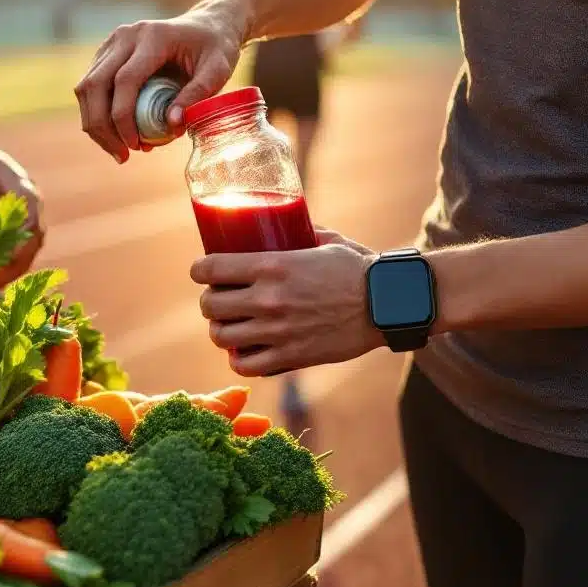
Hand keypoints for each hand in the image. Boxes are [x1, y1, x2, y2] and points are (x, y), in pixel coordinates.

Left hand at [0, 133, 43, 285]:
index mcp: (21, 187)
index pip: (30, 218)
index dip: (20, 242)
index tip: (4, 263)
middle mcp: (29, 206)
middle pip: (33, 240)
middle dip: (15, 264)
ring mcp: (23, 221)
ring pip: (26, 253)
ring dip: (9, 271)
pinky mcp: (11, 234)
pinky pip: (12, 257)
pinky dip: (0, 270)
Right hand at [74, 0, 247, 162]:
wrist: (206, 25)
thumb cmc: (215, 48)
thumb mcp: (218, 70)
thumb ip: (198, 94)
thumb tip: (171, 124)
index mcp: (152, 36)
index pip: (124, 80)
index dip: (123, 117)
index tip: (136, 145)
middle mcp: (125, 36)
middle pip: (95, 85)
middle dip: (102, 126)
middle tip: (122, 156)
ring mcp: (112, 43)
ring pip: (85, 88)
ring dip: (95, 125)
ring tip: (118, 151)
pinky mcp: (106, 54)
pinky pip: (90, 88)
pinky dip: (97, 115)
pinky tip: (115, 136)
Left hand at [191, 230, 384, 376]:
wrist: (388, 304)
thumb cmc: (359, 269)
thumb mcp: (325, 242)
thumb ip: (300, 234)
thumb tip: (287, 222)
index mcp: (271, 266)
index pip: (210, 268)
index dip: (199, 271)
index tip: (202, 273)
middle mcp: (268, 299)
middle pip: (209, 305)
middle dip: (210, 303)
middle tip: (219, 301)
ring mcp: (277, 331)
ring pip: (221, 337)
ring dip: (221, 331)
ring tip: (229, 327)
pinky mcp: (290, 356)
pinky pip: (245, 365)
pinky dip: (239, 360)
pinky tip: (245, 352)